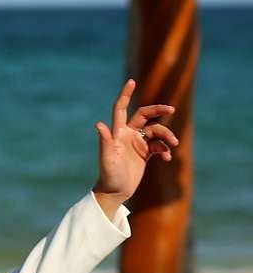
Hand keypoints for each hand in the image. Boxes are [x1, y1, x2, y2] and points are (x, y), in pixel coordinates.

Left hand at [92, 78, 177, 214]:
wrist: (115, 192)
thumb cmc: (108, 175)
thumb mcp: (107, 158)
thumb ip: (105, 141)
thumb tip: (99, 124)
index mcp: (118, 133)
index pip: (120, 109)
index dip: (126, 95)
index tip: (132, 81)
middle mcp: (128, 135)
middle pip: (145, 115)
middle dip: (158, 110)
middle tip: (171, 109)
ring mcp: (138, 143)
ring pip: (157, 131)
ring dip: (167, 135)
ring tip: (173, 145)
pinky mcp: (146, 153)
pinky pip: (160, 146)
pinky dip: (166, 149)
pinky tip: (167, 158)